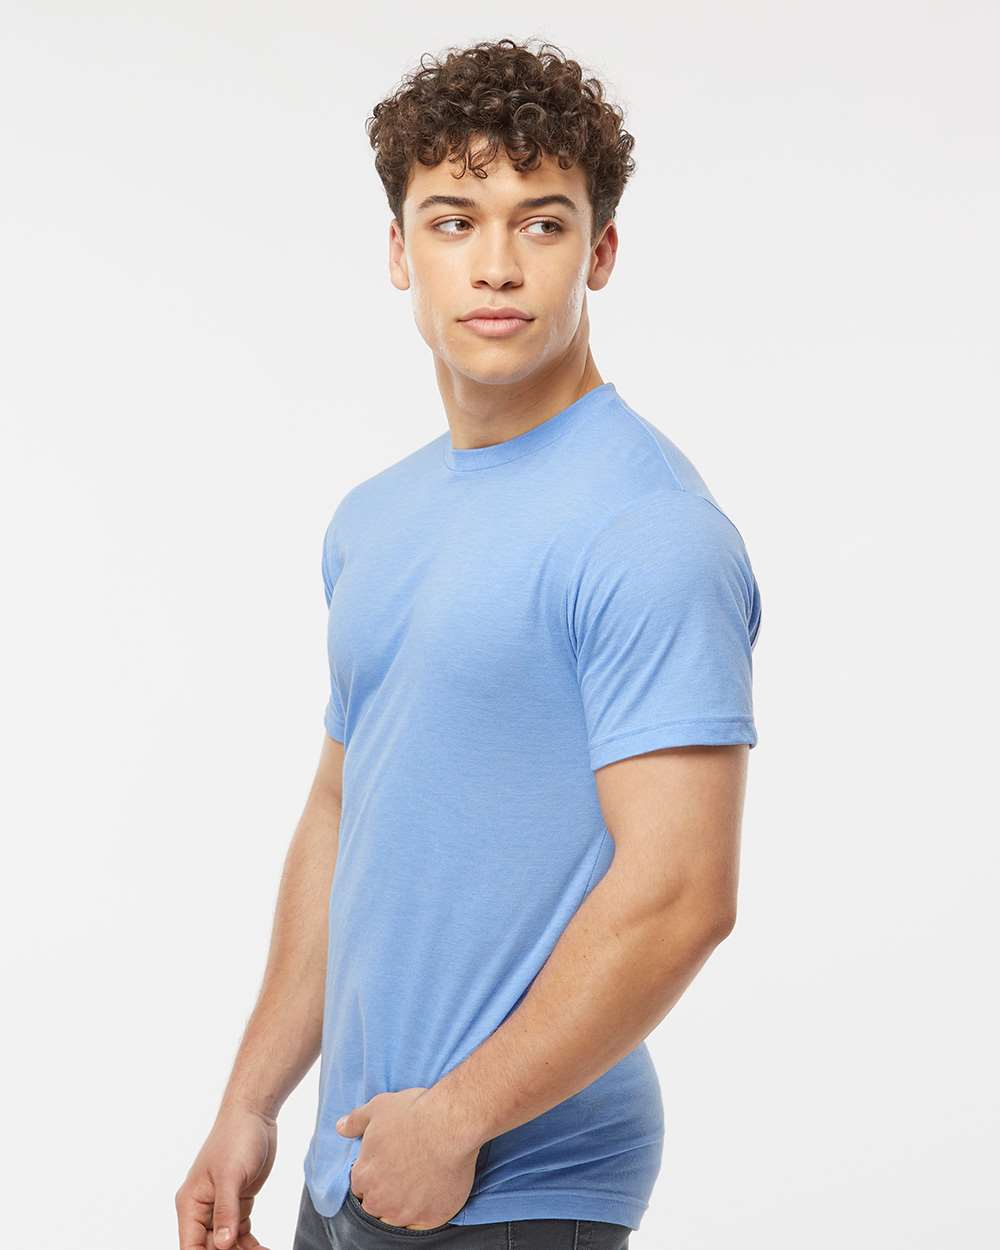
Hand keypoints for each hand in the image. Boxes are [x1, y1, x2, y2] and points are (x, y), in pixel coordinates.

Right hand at [175, 1100, 276, 1249]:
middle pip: (210, 1248)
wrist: (254, 1115)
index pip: (191, 1246)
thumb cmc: (236, 1137)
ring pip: (227, 1244)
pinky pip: (240, 1234)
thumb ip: (225, 1211)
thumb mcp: (230, 1175)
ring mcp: (220, 1207)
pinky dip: (252, 1245)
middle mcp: (202, 1210)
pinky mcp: (238, 1203)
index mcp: (191, 1204)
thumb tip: (222, 1245)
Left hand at [336, 1087, 479, 1229]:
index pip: (360, 1187)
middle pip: (375, 1207)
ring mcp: (405, 1213)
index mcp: (364, 1176)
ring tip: (418, 1187)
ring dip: (403, 1207)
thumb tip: (341, 1127)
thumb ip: (356, 1121)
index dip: (373, 1176)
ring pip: (397, 1220)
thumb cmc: (414, 1114)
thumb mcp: (378, 1108)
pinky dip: (425, 1215)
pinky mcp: (431, 1218)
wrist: (450, 1124)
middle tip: (403, 1175)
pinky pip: (423, 1225)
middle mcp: (380, 1201)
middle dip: (385, 1194)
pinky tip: (431, 1198)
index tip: (386, 1167)